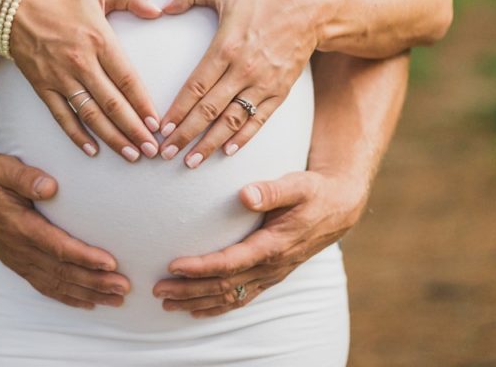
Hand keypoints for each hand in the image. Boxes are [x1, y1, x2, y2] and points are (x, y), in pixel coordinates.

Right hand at [0, 151, 130, 308]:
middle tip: (125, 287)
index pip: (57, 247)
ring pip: (57, 284)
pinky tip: (90, 304)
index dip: (84, 257)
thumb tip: (51, 186)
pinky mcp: (19, 264)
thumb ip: (25, 177)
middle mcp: (20, 249)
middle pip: (63, 272)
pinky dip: (68, 298)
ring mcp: (19, 260)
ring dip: (88, 294)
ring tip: (117, 300)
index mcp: (19, 226)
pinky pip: (45, 287)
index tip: (111, 263)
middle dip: (95, 282)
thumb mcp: (2, 168)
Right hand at [8, 0, 163, 160]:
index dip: (143, 103)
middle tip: (152, 149)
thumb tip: (159, 9)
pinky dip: (77, 135)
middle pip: (112, 103)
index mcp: (99, 40)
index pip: (126, 79)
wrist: (13, 9)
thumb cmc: (60, 0)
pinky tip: (92, 151)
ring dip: (112, 138)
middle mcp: (81, 63)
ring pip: (90, 114)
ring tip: (131, 155)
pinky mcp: (43, 87)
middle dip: (134, 129)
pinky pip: (62, 116)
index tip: (157, 123)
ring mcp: (60, 78)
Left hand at [152, 170, 366, 316]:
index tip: (173, 265)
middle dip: (189, 290)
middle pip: (224, 286)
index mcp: (274, 245)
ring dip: (197, 302)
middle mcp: (270, 266)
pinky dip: (216, 307)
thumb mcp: (297, 184)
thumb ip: (272, 190)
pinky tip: (195, 310)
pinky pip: (240, 299)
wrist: (338, 209)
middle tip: (157, 290)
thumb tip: (245, 194)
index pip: (231, 262)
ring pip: (230, 297)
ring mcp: (270, 275)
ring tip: (166, 304)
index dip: (201, 267)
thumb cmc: (313, 192)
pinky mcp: (269, 277)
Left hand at [156, 0, 339, 166]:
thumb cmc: (261, 1)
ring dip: (210, 143)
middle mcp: (243, 70)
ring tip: (190, 162)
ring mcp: (263, 84)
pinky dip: (242, 138)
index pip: (196, 86)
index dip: (178, 110)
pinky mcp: (279, 92)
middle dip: (186, 134)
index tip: (162, 127)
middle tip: (166, 152)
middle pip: (209, 109)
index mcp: (226, 48)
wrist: (308, 13)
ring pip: (232, 120)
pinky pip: (258, 120)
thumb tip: (164, 4)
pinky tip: (226, 151)